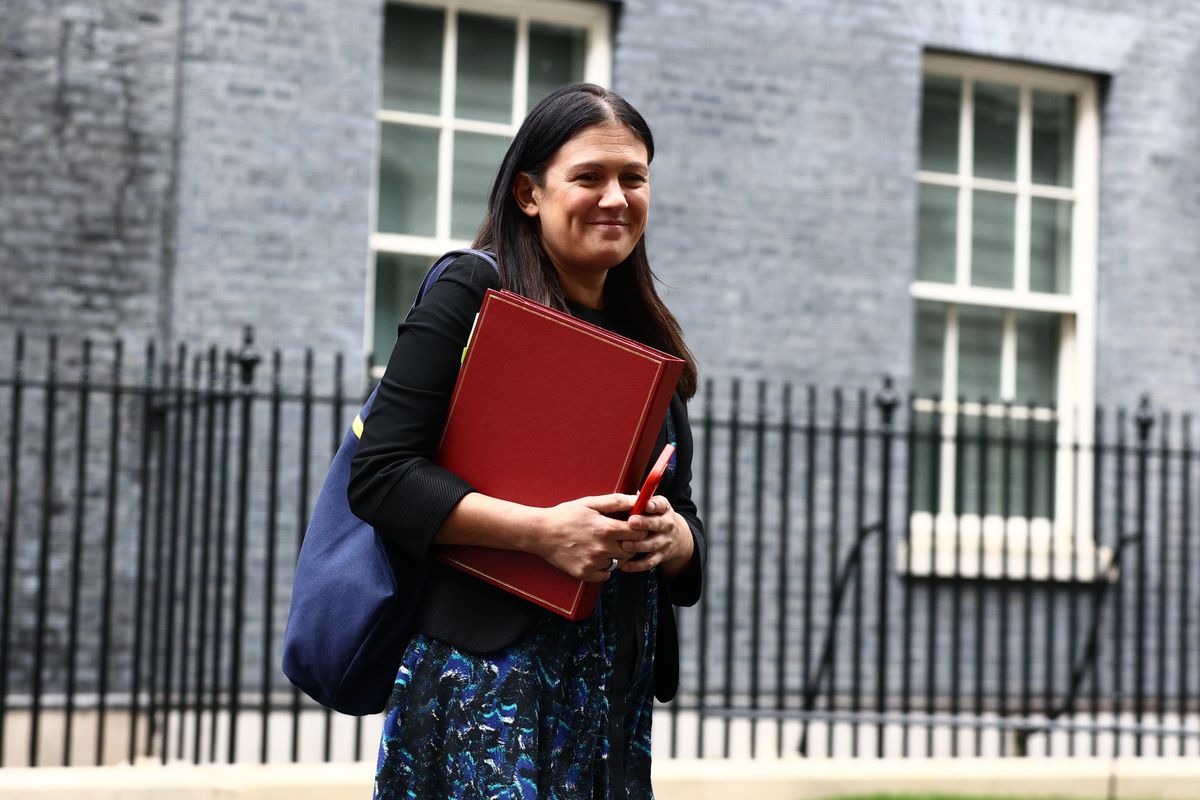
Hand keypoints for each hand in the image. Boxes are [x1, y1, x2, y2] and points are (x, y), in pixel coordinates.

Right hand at [531, 494, 646, 581]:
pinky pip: (606, 574)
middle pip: (632, 549)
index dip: (639, 528)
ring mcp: (594, 563)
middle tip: (619, 535)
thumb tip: (637, 499)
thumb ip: (616, 501)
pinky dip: (605, 567)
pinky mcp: (585, 573)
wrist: (541, 533)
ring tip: (604, 544)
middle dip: (630, 542)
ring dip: (617, 555)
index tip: (632, 526)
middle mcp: (603, 548)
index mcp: (607, 529)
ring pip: (620, 562)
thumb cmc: (565, 515)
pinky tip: (595, 555)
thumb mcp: (590, 503)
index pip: (639, 533)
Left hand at [620, 496, 694, 575]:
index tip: (647, 505)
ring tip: (624, 545)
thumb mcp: (656, 506)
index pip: (662, 505)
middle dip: (645, 523)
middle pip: (657, 524)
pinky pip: (649, 562)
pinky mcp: (661, 556)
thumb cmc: (658, 517)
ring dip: (638, 545)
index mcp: (664, 509)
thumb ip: (641, 500)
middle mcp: (667, 525)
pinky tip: (625, 565)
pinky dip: (637, 566)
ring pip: (652, 544)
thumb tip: (626, 493)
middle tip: (631, 522)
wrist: (679, 538)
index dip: (655, 504)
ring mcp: (665, 542)